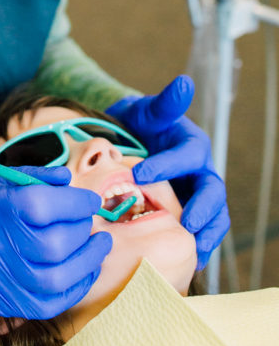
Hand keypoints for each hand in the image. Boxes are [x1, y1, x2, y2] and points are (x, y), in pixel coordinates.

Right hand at [0, 166, 110, 318]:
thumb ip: (33, 178)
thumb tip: (70, 182)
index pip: (45, 205)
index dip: (76, 202)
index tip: (90, 200)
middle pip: (54, 244)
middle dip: (82, 230)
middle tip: (90, 221)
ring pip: (56, 279)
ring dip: (87, 262)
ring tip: (98, 245)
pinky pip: (46, 304)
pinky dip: (73, 288)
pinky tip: (83, 271)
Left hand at [106, 75, 229, 267]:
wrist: (132, 142)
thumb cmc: (140, 124)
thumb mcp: (148, 110)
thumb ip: (165, 103)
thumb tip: (184, 82)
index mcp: (192, 145)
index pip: (186, 156)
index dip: (166, 165)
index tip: (140, 174)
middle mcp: (200, 170)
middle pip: (212, 190)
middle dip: (203, 208)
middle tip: (186, 223)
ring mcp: (196, 193)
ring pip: (215, 215)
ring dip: (208, 234)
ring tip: (195, 251)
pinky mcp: (190, 211)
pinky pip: (203, 230)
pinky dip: (200, 245)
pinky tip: (190, 263)